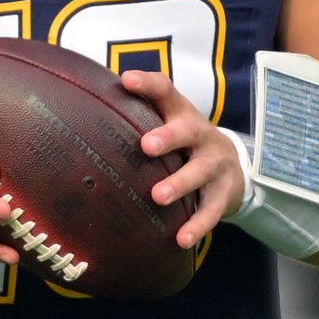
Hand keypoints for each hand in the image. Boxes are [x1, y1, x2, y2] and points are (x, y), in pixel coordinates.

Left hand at [122, 70, 245, 249]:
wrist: (233, 165)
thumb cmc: (184, 142)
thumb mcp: (169, 122)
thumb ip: (137, 115)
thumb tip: (84, 109)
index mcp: (181, 114)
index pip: (165, 92)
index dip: (148, 84)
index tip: (127, 80)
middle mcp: (200, 135)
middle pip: (187, 131)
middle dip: (169, 137)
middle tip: (147, 146)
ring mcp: (214, 164)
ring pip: (199, 171)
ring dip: (179, 183)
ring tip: (159, 196)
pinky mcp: (223, 192)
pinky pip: (211, 210)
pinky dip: (197, 224)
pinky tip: (181, 238)